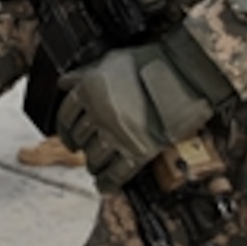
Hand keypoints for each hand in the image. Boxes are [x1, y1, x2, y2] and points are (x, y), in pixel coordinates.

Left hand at [56, 27, 234, 191]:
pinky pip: (116, 173)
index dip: (65, 130)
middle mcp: (99, 113)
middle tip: (85, 150)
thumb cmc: (147, 63)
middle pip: (80, 138)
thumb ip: (84, 73)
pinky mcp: (139, 150)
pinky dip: (108, 182)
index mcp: (89, 89)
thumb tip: (64, 83)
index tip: (69, 138)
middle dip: (81, 146)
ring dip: (93, 164)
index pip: (65, 116)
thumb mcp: (110, 59)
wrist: (183, 75)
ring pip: (95, 157)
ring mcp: (118, 133)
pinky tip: (104, 185)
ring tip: (96, 165)